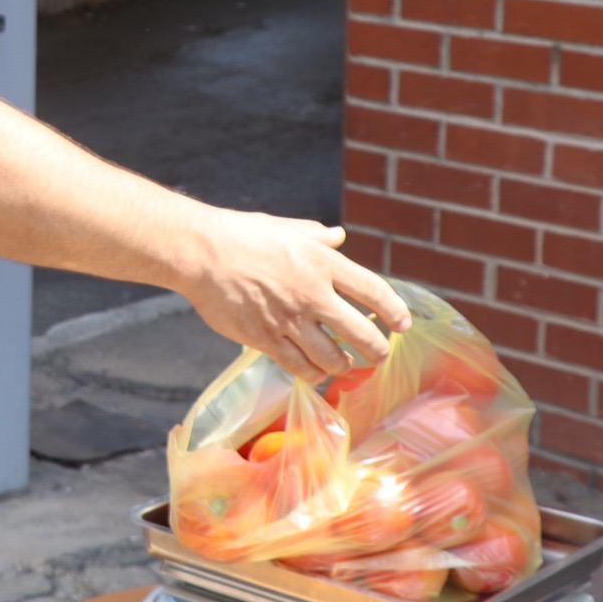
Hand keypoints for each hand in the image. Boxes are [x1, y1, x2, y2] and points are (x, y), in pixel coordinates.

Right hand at [176, 212, 409, 382]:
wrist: (199, 252)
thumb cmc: (241, 235)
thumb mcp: (285, 229)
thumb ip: (316, 236)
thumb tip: (338, 236)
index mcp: (322, 263)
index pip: (374, 292)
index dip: (394, 312)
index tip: (403, 324)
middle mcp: (312, 294)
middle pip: (362, 333)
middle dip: (377, 349)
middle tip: (378, 354)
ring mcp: (289, 320)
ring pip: (332, 358)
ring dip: (343, 365)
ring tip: (343, 363)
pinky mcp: (265, 339)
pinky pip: (300, 367)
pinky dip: (313, 373)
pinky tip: (314, 371)